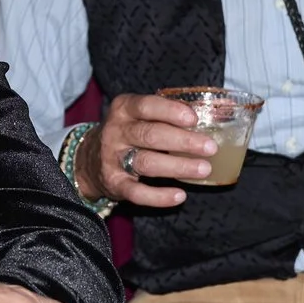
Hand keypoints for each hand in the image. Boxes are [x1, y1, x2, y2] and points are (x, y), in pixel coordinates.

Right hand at [79, 94, 215, 211]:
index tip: (194, 119)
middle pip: (150, 135)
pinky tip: (180, 196)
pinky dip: (159, 196)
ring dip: (178, 167)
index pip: (146, 105)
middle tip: (210, 147)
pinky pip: (137, 193)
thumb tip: (214, 114)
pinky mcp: (114, 184)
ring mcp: (113, 159)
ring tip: (203, 169)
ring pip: (146, 163)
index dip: (170, 111)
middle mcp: (116, 132)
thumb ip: (167, 113)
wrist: (90, 159)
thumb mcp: (139, 115)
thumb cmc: (128, 132)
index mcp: (124, 109)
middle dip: (183, 141)